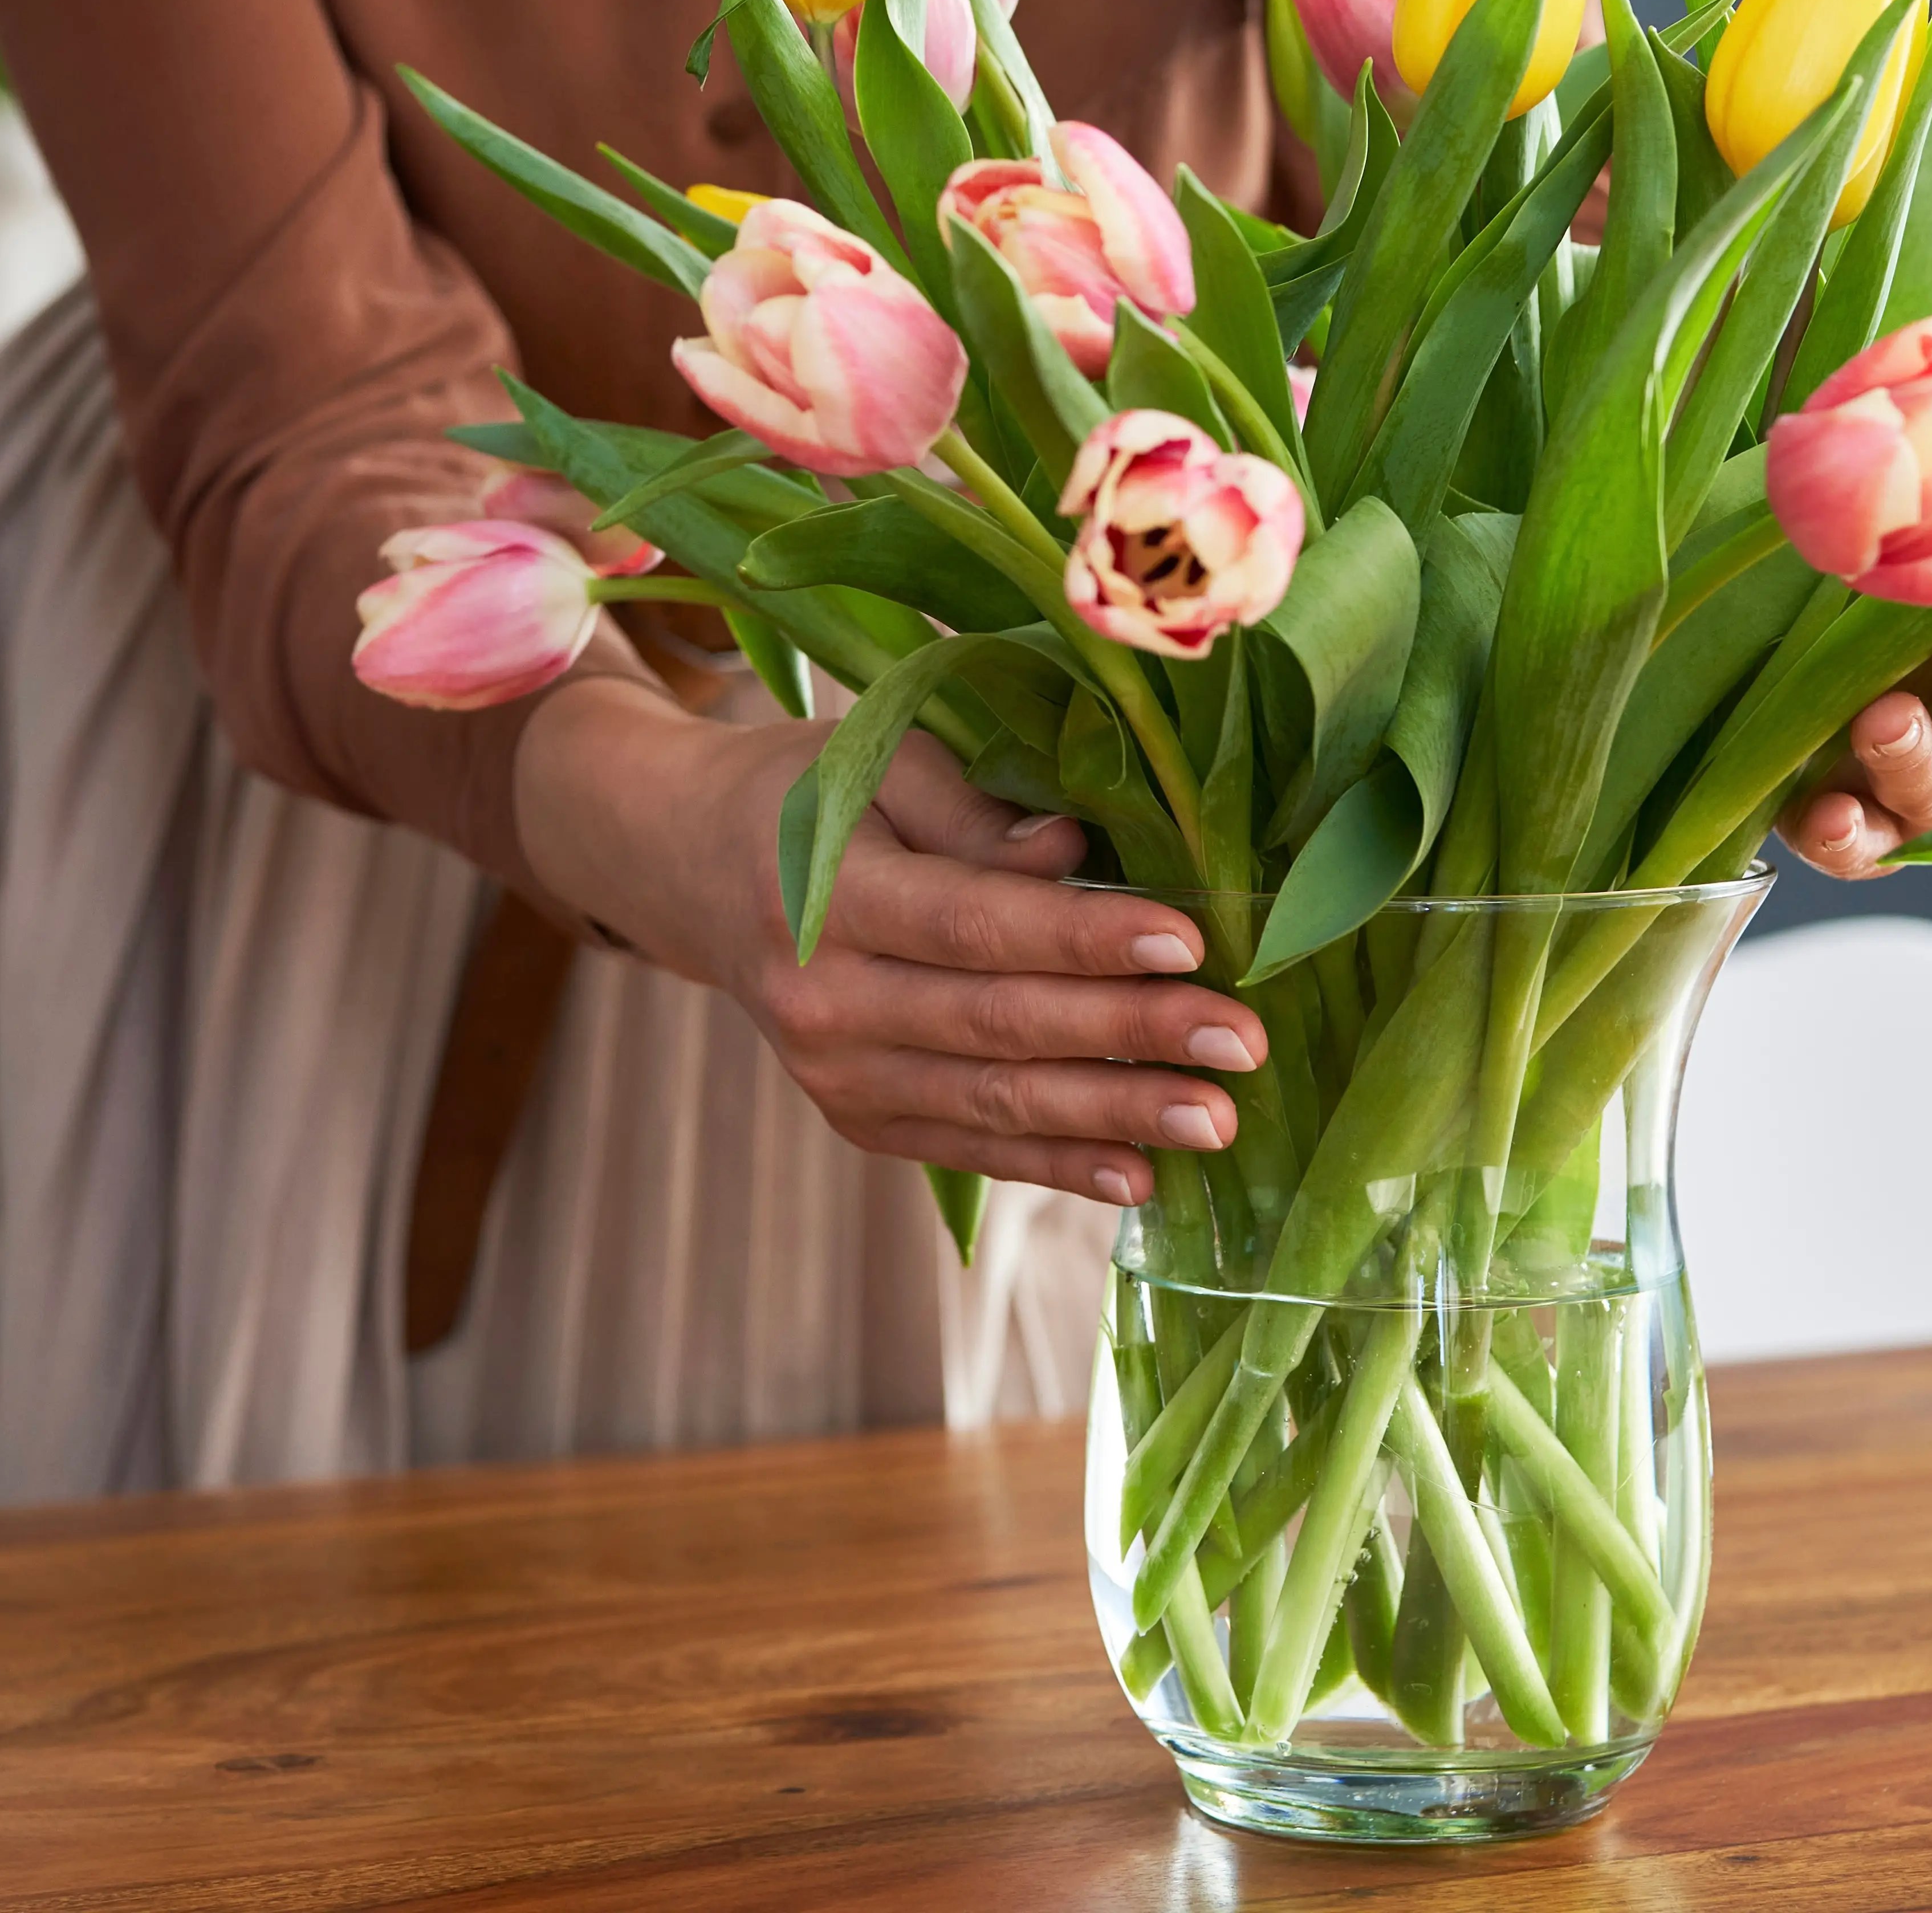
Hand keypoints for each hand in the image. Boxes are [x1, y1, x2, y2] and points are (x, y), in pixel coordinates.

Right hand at [515, 676, 1256, 1207]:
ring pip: (993, 1104)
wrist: (690, 867)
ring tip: (1218, 1119)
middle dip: (1129, 1039)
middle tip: (1241, 1043)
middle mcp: (820, 999)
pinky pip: (968, 1150)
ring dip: (1113, 1116)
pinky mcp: (854, 1119)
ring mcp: (833, 1074)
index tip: (1190, 943)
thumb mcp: (881, 758)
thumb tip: (1076, 856)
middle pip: (998, 1027)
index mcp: (827, 895)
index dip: (1083, 939)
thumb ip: (975, 808)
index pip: (975, 925)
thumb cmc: (810, 795)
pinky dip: (1056, 1166)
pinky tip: (1140, 1173)